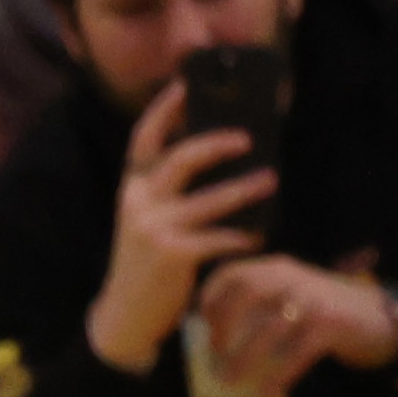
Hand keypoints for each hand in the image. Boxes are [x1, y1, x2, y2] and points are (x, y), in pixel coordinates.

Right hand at [90, 90, 276, 374]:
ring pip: (207, 200)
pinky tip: (260, 235)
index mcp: (133, 187)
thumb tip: (223, 153)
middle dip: (214, 144)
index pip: (143, 140)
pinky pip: (218, 239)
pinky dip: (242, 236)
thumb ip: (173, 190)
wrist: (126, 313)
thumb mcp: (151, 217)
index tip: (184, 83)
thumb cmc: (149, 259)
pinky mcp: (171, 255)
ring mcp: (153, 228)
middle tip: (248, 137)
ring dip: (244, 189)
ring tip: (271, 179)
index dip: (164, 110)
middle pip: (178, 160)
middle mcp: (138, 202)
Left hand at [195, 257, 397, 396]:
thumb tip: (213, 339)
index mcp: (279, 268)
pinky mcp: (333, 324)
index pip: (233, 274)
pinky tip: (269, 391)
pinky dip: (281, 373)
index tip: (198, 324)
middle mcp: (294, 278)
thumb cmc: (326, 312)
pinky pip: (299, 351)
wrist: (381, 318)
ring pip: (270, 327)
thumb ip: (262, 304)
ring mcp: (315, 299)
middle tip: (212, 354)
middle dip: (222, 325)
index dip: (209, 298)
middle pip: (246, 294)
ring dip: (245, 356)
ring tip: (229, 380)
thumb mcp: (293, 295)